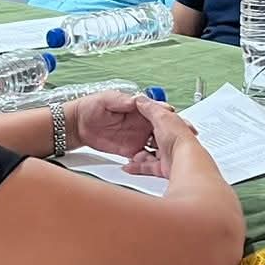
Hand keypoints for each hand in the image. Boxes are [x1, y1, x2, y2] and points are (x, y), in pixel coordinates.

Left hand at [71, 93, 195, 178]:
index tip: (176, 118)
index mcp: (138, 110)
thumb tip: (137, 100)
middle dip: (176, 135)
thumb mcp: (107, 99)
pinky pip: (144, 158)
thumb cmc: (90, 107)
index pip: (158, 112)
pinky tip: (156, 165)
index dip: (169, 116)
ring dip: (167, 150)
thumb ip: (123, 101)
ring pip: (157, 145)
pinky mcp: (130, 150)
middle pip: (163, 130)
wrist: (77, 124)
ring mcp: (137, 137)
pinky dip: (150, 162)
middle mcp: (141, 124)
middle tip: (187, 138)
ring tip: (176, 155)